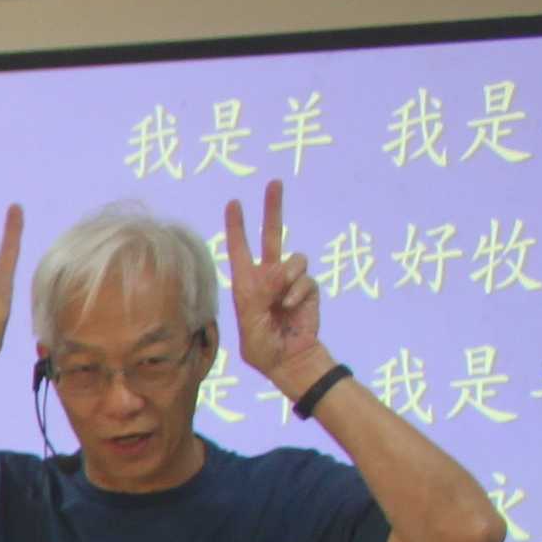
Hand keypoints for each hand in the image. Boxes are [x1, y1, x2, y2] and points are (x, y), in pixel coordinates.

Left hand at [222, 177, 323, 386]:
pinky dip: (297, 293)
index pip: (239, 250)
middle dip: (272, 208)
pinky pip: (305, 279)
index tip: (233, 203)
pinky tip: (291, 308)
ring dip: (287, 277)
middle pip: (272, 235)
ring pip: (294, 258)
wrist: (288, 359)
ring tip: (280, 301)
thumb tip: (278, 273)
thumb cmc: (263, 347)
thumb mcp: (251, 323)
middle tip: (274, 182)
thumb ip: (261, 296)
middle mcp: (268, 276)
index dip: (236, 227)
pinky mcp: (308, 287)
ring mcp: (290, 280)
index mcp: (247, 283)